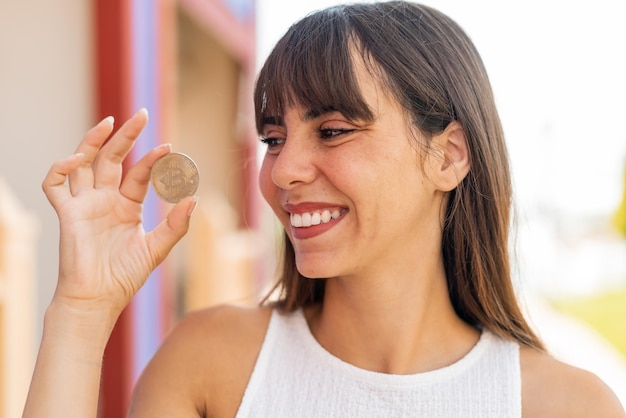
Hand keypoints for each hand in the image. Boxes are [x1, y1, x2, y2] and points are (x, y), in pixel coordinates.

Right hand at [42, 109, 196, 315]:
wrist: (98, 299)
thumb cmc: (125, 277)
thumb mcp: (157, 248)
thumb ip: (176, 224)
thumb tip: (195, 197)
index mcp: (126, 206)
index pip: (138, 173)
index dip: (152, 159)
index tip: (169, 148)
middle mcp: (105, 200)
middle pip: (112, 158)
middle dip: (125, 136)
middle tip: (141, 115)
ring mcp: (84, 204)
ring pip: (84, 163)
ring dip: (93, 141)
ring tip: (109, 122)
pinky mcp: (67, 213)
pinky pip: (55, 184)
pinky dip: (61, 167)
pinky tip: (79, 159)